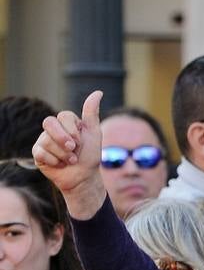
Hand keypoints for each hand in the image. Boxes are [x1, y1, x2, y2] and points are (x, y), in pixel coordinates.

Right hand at [32, 90, 107, 218]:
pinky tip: (61, 164)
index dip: (72, 129)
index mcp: (67, 123)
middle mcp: (54, 129)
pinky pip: (40, 152)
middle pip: (48, 122)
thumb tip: (98, 92)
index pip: (63, 115)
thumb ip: (91, 113)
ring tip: (71, 160)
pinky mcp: (38, 153)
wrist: (84, 177)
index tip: (81, 141)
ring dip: (63, 154)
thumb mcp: (94, 133)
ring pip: (46, 140)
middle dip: (63, 138)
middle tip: (73, 149)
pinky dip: (55, 161)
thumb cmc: (90, 155)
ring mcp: (44, 140)